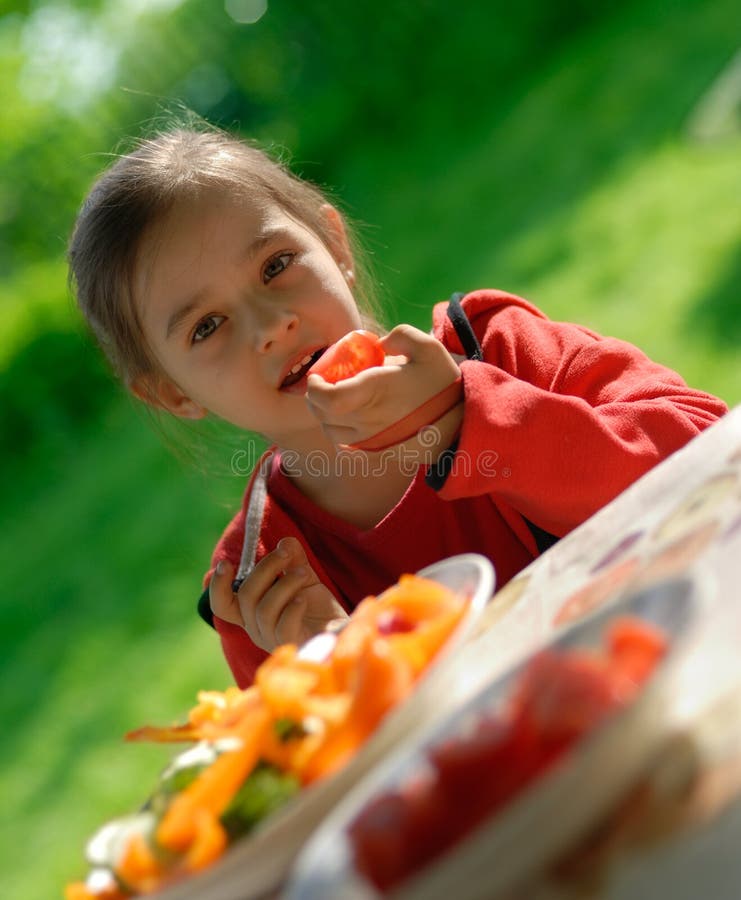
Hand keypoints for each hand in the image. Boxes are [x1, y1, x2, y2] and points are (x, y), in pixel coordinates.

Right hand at [209, 537, 347, 651]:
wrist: (341, 631)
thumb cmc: (317, 609)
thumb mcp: (303, 577)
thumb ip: (292, 559)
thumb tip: (285, 542)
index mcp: (252, 612)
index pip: (223, 605)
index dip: (217, 586)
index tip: (226, 563)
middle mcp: (256, 628)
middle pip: (246, 596)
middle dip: (265, 568)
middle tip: (286, 553)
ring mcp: (272, 639)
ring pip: (264, 609)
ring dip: (285, 584)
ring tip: (304, 572)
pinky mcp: (292, 645)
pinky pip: (283, 626)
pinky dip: (292, 608)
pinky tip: (305, 597)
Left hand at [305, 324, 461, 454]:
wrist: (459, 425)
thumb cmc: (441, 385)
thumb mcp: (428, 348)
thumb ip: (400, 335)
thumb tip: (378, 343)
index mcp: (374, 392)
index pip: (327, 397)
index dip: (314, 387)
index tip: (316, 376)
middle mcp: (366, 419)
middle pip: (322, 413)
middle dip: (315, 397)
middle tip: (323, 383)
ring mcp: (369, 440)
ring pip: (330, 430)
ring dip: (326, 414)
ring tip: (337, 399)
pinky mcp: (375, 452)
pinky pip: (344, 443)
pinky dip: (339, 429)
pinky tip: (350, 417)